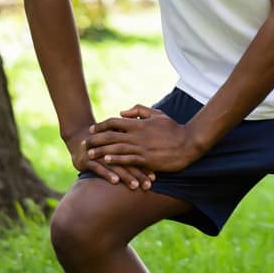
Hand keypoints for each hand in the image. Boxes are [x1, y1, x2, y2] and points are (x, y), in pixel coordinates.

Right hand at [64, 125, 154, 191]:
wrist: (79, 136)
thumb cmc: (104, 141)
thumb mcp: (116, 138)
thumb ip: (132, 145)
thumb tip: (153, 159)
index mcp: (121, 142)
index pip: (136, 155)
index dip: (146, 166)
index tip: (154, 177)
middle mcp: (111, 147)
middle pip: (128, 161)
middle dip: (139, 174)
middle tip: (148, 186)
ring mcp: (98, 152)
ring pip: (115, 164)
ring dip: (126, 176)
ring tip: (135, 186)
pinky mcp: (86, 159)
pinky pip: (98, 167)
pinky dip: (107, 173)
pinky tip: (116, 181)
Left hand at [83, 104, 204, 174]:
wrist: (189, 142)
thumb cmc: (174, 128)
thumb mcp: (158, 114)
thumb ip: (140, 111)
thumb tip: (122, 112)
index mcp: (139, 124)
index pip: (115, 122)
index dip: (101, 126)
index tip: (92, 129)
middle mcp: (138, 135)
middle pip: (111, 136)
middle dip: (95, 139)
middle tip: (85, 143)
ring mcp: (142, 148)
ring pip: (116, 148)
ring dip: (101, 151)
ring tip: (90, 154)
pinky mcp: (147, 159)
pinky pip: (128, 159)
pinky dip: (116, 160)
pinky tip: (106, 161)